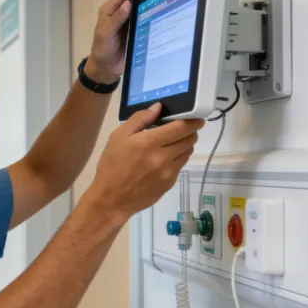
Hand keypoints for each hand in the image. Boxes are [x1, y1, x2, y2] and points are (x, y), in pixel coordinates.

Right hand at [84, 103, 203, 218]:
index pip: (182, 128)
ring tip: (173, 144)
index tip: (196, 117)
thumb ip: (139, 119)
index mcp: (150, 142)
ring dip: (185, 145)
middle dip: (190, 132)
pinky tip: (165, 160)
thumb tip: (158, 108)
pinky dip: (177, 159)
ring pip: (188, 153)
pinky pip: (180, 166)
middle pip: (190, 139)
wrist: (111, 199)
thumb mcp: (117, 137)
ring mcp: (169, 172)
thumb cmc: (111, 165)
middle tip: (182, 129)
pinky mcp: (170, 183)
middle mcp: (164, 157)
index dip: (193, 121)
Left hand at [85, 0, 148, 83]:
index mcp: (109, 10)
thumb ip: (116, 19)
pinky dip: (151, 16)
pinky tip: (160, 15)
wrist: (105, 68)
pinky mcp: (135, 30)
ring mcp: (128, 22)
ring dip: (149, 4)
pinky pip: (144, 20)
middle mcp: (119, 14)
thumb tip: (127, 3)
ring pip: (140, 8)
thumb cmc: (101, 50)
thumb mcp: (106, 34)